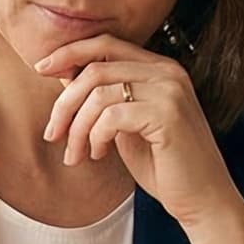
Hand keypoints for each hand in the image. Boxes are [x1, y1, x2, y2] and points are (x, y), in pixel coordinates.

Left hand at [35, 35, 243, 241]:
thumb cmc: (164, 165)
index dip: (69, 53)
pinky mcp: (167, 114)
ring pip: (98, 93)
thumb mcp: (124, 126)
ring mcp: (170, 90)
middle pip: (95, 68)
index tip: (40, 70)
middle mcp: (168, 71)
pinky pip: (111, 116)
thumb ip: (103, 99)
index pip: (106, 44)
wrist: (203, 199)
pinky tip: (99, 155)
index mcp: (160, 68)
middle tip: (52, 134)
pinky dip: (95, 137)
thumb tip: (64, 75)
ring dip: (76, 127)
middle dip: (64, 102)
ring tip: (76, 154)